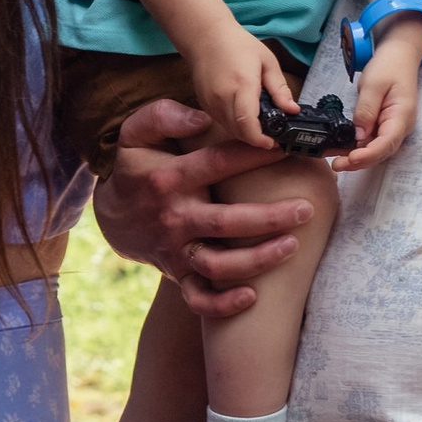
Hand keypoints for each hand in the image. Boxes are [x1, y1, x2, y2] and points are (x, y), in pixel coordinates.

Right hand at [93, 98, 316, 318]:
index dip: (252, 155)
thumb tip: (201, 117)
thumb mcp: (137, 134)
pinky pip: (198, 298)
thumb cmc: (139, 168)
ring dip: (256, 260)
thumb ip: (163, 116)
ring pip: (218, 264)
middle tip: (307, 209)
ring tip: (292, 246)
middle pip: (226, 222)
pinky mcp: (178, 274)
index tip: (286, 147)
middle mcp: (176, 218)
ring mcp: (177, 250)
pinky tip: (251, 297)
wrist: (114, 217)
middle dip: (269, 218)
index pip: (216, 164)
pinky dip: (222, 305)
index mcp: (170, 179)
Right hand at [187, 24, 290, 149]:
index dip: (260, 139)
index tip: (272, 142)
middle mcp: (223, 97)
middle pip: (239, 132)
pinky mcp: (204, 104)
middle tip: (271, 134)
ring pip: (230, 130)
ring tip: (259, 123)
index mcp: (242, 84)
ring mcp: (210, 102)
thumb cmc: (239, 45)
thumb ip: (279, 88)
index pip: (248, 123)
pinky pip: (221, 122)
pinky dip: (235, 124)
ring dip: (246, 132)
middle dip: (256, 138)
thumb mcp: (267, 61)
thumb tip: (292, 110)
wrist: (205, 37)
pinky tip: (243, 114)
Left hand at [343, 27, 421, 171]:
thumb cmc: (390, 65)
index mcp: (402, 116)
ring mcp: (393, 126)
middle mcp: (400, 126)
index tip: (350, 159)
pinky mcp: (384, 124)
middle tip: (336, 165)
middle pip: (381, 152)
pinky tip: (342, 149)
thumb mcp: (374, 84)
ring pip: (376, 149)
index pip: (387, 143)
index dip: (368, 155)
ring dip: (357, 157)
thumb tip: (358, 136)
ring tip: (335, 161)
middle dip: (360, 161)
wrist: (400, 54)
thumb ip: (366, 110)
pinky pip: (372, 141)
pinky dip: (358, 147)